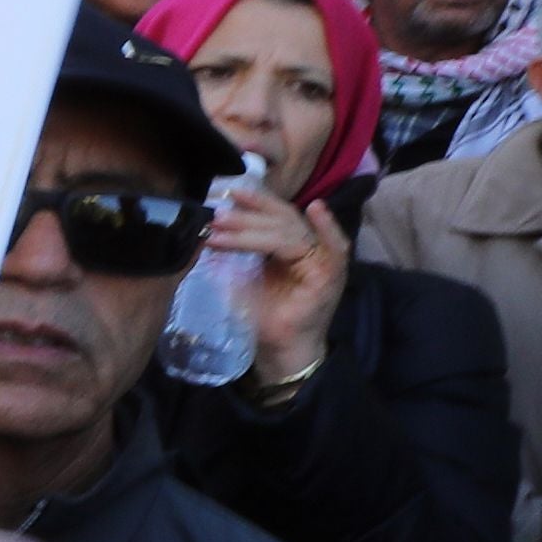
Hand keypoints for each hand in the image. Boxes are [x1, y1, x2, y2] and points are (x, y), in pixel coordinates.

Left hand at [214, 182, 346, 384]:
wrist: (278, 348)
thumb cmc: (262, 315)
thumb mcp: (243, 276)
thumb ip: (236, 252)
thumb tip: (210, 230)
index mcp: (289, 246)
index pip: (275, 215)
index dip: (255, 202)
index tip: (228, 193)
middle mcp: (310, 248)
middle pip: (282, 219)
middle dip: (247, 215)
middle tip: (218, 215)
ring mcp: (323, 260)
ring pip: (291, 232)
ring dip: (256, 227)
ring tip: (225, 225)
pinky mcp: (331, 275)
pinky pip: (332, 247)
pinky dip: (326, 227)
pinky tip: (316, 210)